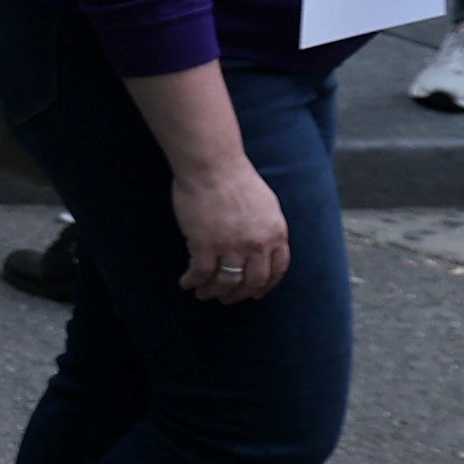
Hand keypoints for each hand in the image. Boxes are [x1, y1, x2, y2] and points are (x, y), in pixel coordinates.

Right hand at [171, 154, 293, 304]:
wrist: (212, 165)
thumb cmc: (235, 177)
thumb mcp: (266, 204)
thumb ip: (268, 228)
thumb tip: (263, 247)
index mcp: (275, 233)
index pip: (277, 270)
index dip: (265, 286)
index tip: (255, 293)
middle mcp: (257, 244)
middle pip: (252, 282)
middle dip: (239, 295)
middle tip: (226, 299)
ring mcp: (231, 246)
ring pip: (226, 282)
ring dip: (214, 292)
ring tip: (203, 293)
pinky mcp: (205, 244)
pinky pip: (201, 273)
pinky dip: (193, 281)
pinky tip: (186, 283)